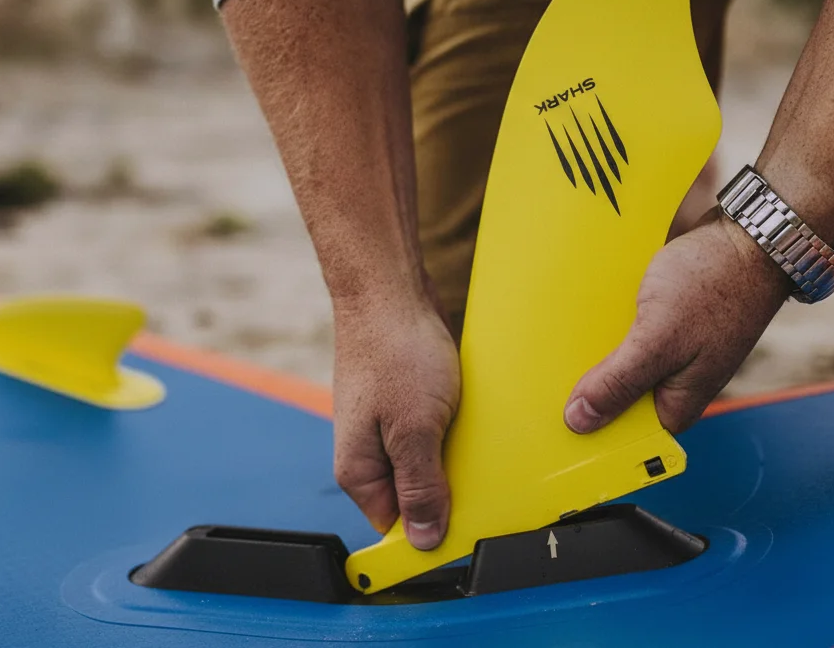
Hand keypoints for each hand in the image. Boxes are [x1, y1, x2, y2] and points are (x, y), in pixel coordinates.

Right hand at [331, 290, 459, 549]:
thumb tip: (423, 540)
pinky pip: (435, 436)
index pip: (397, 527)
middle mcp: (369, 456)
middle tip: (475, 469)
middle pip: (416, 498)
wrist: (389, 293)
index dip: (432, 529)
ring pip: (429, 465)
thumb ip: (419, 486)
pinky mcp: (406, 409)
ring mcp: (387, 431)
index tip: (466, 521)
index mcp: (359, 472)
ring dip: (456, 457)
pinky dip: (456, 431)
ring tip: (469, 433)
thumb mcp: (414, 430)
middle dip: (449, 490)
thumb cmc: (395, 353)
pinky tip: (467, 415)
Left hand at [564, 214, 790, 433]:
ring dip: (590, 355)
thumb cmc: (715, 284)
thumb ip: (620, 382)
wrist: (745, 235)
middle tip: (542, 380)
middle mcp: (673, 386)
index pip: (624, 437)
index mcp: (678, 404)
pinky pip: (623, 339)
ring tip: (555, 346)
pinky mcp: (660, 329)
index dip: (588, 433)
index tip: (551, 426)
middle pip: (615, 403)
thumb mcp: (659, 339)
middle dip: (584, 391)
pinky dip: (604, 330)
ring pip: (616, 368)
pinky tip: (583, 319)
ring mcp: (667, 356)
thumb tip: (580, 421)